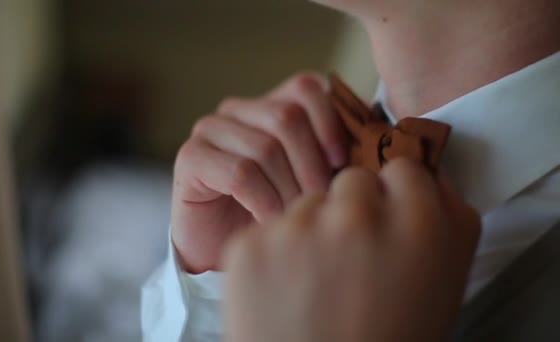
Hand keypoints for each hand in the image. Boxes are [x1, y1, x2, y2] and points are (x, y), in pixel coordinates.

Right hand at [172, 72, 348, 272]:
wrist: (225, 249)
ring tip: (296, 218)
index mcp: (269, 105)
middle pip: (287, 117)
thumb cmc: (274, 214)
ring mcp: (210, 129)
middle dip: (312, 165)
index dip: (330, 124)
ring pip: (265, 147)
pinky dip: (264, 202)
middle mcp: (238, 110)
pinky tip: (270, 222)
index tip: (344, 166)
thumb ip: (333, 158)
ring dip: (288, 190)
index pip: (305, 87)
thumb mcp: (311, 181)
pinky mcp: (191, 156)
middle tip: (321, 203)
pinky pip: (240, 173)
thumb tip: (370, 150)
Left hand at [222, 159, 480, 341]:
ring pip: (307, 204)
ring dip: (311, 231)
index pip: (402, 168)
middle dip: (352, 209)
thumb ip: (446, 217)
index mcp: (417, 224)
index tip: (387, 219)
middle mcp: (355, 217)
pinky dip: (275, 253)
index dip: (395, 195)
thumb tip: (428, 172)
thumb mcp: (444, 284)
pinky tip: (285, 292)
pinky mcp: (249, 245)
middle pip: (351, 180)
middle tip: (349, 257)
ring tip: (315, 285)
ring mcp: (296, 229)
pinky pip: (269, 228)